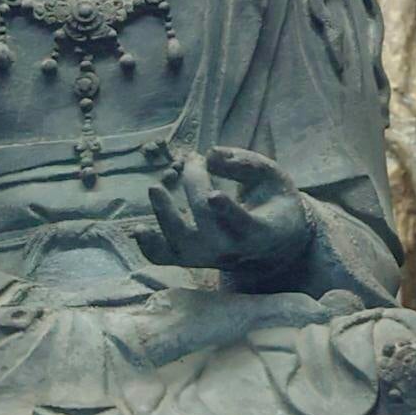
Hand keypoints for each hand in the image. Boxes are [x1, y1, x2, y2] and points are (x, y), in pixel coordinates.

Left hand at [147, 144, 315, 286]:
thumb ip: (245, 163)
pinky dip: (150, 247)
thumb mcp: (272, 177)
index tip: (213, 196)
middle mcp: (233, 250)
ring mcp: (211, 257)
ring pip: (183, 248)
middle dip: (195, 187)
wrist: (276, 244)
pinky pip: (168, 258)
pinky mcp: (194, 258)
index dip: (227, 211)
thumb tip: (210, 155)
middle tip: (193, 160)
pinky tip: (139, 229)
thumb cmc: (274, 202)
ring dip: (166, 218)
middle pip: (208, 225)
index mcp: (259, 230)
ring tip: (155, 189)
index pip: (242, 223)